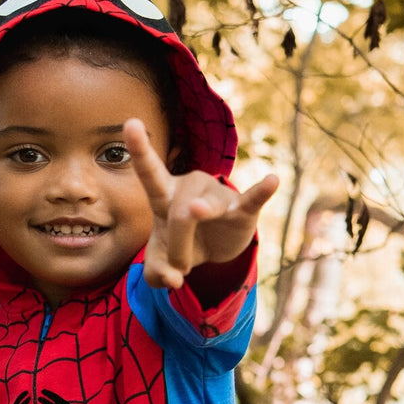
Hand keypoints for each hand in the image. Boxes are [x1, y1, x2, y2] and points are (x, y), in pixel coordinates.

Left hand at [124, 118, 278, 290]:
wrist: (215, 248)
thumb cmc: (181, 245)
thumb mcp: (161, 264)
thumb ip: (155, 273)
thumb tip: (173, 280)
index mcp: (165, 194)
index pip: (150, 171)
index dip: (141, 150)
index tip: (130, 122)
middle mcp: (191, 186)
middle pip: (179, 212)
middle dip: (174, 248)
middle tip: (176, 269)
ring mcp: (218, 194)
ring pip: (204, 213)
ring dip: (189, 249)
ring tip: (188, 266)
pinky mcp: (244, 208)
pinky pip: (252, 198)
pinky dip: (262, 191)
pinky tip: (273, 180)